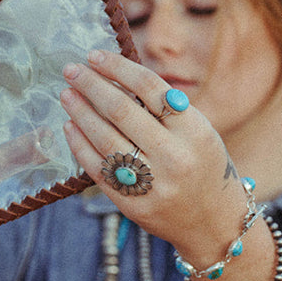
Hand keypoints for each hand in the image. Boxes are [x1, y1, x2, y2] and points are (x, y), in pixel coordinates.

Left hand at [59, 50, 249, 258]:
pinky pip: (98, 169)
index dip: (118, 67)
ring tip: (67, 95)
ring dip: (80, 112)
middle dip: (91, 85)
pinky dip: (80, 145)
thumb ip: (164, 109)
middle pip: (121, 110)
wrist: (214, 224)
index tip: (95, 56)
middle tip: (71, 70)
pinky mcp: (133, 204)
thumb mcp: (199, 132)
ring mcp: (152, 183)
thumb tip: (115, 76)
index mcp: (194, 130)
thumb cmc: (204, 167)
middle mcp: (174, 155)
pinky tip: (70, 127)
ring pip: (104, 139)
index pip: (149, 87)